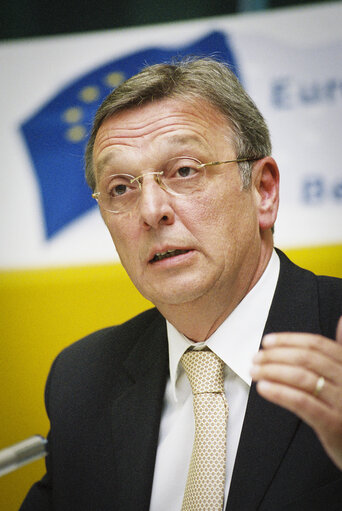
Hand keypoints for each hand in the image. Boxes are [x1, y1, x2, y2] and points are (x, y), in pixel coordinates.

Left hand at [250, 317, 341, 469]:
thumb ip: (339, 353)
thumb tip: (341, 321)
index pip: (317, 344)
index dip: (289, 340)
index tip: (267, 342)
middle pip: (307, 359)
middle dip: (276, 355)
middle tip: (256, 358)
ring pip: (301, 378)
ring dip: (272, 371)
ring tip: (254, 371)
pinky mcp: (334, 424)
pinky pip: (302, 402)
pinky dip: (279, 392)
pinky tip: (263, 388)